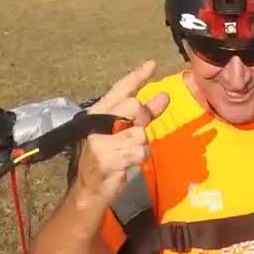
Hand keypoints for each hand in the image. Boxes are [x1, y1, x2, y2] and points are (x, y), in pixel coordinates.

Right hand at [75, 61, 169, 206]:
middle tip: (138, 129)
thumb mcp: (123, 132)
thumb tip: (164, 96)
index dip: (137, 76)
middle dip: (144, 117)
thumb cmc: (108, 156)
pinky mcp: (107, 159)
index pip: (120, 89)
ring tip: (127, 152)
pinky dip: (139, 158)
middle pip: (134, 106)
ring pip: (139, 133)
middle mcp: (97, 122)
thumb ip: (144, 114)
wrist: (89, 188)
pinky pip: (138, 152)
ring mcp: (100, 141)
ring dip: (140, 144)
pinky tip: (127, 163)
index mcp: (99, 112)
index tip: (152, 64)